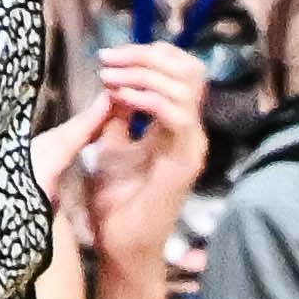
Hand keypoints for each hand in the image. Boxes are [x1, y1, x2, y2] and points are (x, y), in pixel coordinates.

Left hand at [73, 40, 211, 269]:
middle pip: (189, 70)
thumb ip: (116, 115)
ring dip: (143, 74)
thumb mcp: (109, 146)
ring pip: (186, 86)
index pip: (182, 71)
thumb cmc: (114, 201)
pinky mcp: (184, 162)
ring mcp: (191, 146)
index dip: (149, 54)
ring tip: (109, 78)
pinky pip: (177, 115)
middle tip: (107, 61)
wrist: (119, 245)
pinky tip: (122, 97)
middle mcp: (189, 132)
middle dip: (145, 56)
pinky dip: (148, 98)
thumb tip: (113, 82)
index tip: (110, 55)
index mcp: (175, 125)